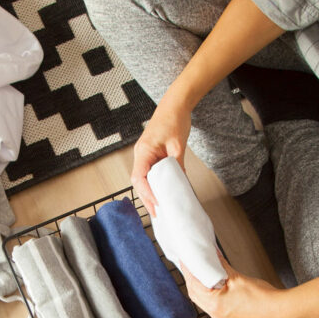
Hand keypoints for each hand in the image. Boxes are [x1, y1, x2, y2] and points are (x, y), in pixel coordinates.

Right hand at [131, 100, 191, 216]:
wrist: (175, 104)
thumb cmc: (174, 119)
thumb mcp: (178, 145)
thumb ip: (177, 165)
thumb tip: (180, 183)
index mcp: (144, 150)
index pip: (140, 177)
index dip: (147, 192)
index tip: (157, 203)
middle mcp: (140, 153)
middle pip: (138, 181)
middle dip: (146, 198)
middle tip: (157, 213)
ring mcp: (144, 154)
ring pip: (142, 179)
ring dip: (149, 193)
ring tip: (158, 208)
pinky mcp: (150, 154)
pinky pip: (149, 173)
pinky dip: (153, 185)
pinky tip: (160, 193)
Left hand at [182, 255, 295, 317]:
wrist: (277, 310)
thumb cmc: (261, 297)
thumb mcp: (237, 277)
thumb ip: (222, 266)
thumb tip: (214, 255)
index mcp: (215, 304)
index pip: (194, 284)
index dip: (188, 270)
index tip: (185, 259)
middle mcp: (215, 313)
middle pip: (194, 293)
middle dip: (190, 277)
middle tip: (189, 263)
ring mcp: (220, 316)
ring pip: (200, 299)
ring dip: (197, 285)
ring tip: (197, 271)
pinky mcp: (226, 315)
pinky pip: (209, 303)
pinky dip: (205, 292)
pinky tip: (208, 283)